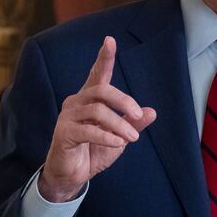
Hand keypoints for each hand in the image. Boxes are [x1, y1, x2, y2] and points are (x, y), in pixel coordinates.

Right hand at [38, 36, 156, 201]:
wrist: (72, 176)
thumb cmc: (93, 151)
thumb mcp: (119, 137)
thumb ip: (133, 123)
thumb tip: (153, 111)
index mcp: (90, 99)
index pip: (97, 74)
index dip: (104, 58)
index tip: (110, 40)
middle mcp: (77, 102)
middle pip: (101, 89)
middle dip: (123, 101)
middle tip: (138, 115)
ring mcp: (68, 117)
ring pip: (97, 111)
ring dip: (118, 124)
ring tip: (132, 137)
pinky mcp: (63, 133)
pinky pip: (88, 130)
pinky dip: (106, 136)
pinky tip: (118, 143)